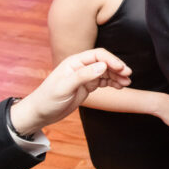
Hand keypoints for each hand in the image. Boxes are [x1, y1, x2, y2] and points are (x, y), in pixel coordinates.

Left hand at [9, 48, 131, 135]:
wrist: (39, 113)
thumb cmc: (47, 99)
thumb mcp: (64, 87)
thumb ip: (83, 76)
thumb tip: (103, 66)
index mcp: (74, 62)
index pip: (98, 55)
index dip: (111, 60)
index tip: (121, 68)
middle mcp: (81, 67)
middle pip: (104, 62)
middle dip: (117, 68)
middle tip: (128, 76)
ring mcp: (85, 76)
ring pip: (106, 72)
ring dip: (117, 76)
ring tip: (126, 83)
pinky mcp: (87, 86)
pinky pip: (104, 81)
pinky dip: (113, 82)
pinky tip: (120, 86)